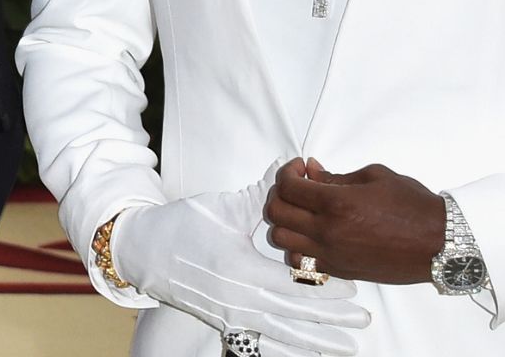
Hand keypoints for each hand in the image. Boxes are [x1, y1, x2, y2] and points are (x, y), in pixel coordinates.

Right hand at [111, 166, 370, 355]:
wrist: (142, 253)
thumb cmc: (180, 227)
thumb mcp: (222, 208)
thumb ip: (261, 194)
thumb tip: (291, 166)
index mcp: (240, 270)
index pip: (293, 284)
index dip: (325, 288)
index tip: (354, 288)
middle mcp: (237, 300)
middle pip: (294, 314)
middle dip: (332, 320)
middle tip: (363, 320)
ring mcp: (230, 316)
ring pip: (281, 333)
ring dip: (316, 340)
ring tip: (346, 346)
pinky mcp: (223, 323)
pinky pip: (261, 340)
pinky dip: (286, 345)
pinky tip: (306, 348)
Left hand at [264, 159, 446, 285]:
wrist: (437, 242)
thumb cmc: (412, 205)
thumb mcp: (375, 176)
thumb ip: (337, 176)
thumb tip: (312, 172)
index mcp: (337, 203)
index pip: (288, 187)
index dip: (287, 172)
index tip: (300, 168)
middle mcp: (328, 231)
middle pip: (276, 213)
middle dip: (281, 193)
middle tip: (298, 185)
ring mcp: (330, 254)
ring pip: (281, 240)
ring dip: (285, 220)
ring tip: (303, 210)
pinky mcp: (338, 270)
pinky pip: (299, 260)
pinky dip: (297, 245)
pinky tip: (312, 234)